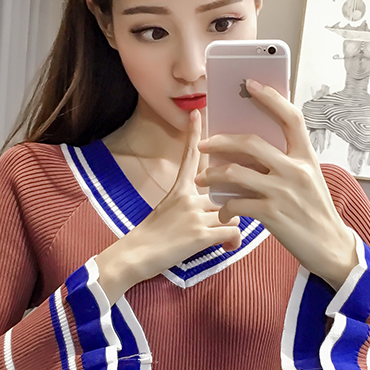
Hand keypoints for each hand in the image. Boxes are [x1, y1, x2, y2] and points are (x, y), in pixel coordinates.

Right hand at [95, 110, 242, 301]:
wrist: (135, 256)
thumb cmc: (150, 237)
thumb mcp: (166, 210)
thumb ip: (188, 204)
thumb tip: (213, 209)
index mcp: (178, 189)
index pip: (189, 157)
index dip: (194, 135)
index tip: (197, 113)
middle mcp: (188, 197)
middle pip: (225, 193)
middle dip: (231, 205)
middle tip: (230, 219)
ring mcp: (194, 215)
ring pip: (233, 212)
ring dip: (232, 225)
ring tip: (225, 240)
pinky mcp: (201, 235)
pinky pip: (233, 230)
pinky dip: (234, 241)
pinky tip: (226, 247)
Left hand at [195, 80, 356, 289]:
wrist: (330, 247)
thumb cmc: (315, 211)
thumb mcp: (309, 179)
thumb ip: (286, 162)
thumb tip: (252, 149)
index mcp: (306, 157)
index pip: (290, 117)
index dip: (270, 97)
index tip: (250, 84)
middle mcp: (295, 169)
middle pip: (250, 142)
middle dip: (220, 141)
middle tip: (203, 144)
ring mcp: (283, 191)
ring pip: (234, 172)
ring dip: (212, 174)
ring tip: (202, 179)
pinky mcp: (271, 214)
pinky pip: (236, 203)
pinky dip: (224, 207)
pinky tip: (222, 211)